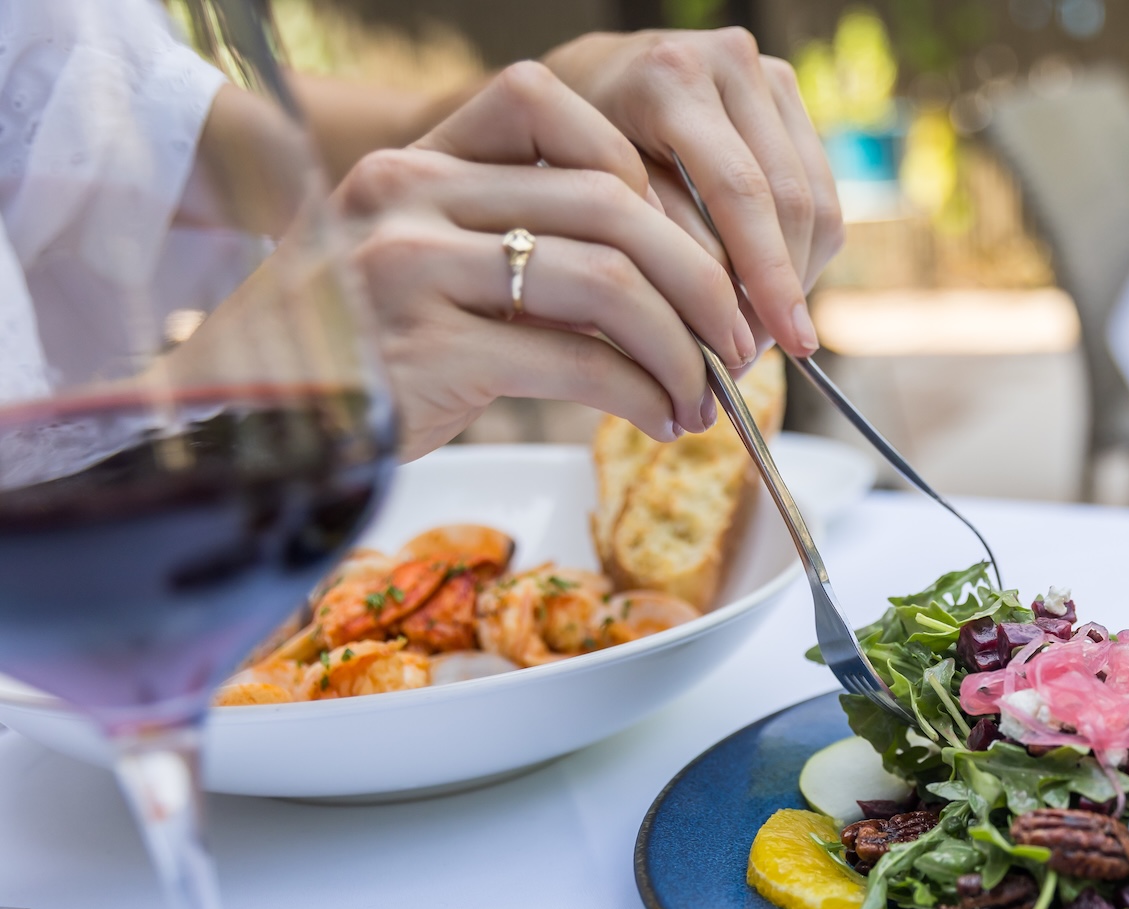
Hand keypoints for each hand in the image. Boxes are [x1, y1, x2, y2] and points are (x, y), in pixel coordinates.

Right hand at [329, 62, 755, 457]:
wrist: (243, 430)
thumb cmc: (351, 358)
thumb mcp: (421, 271)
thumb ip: (512, 244)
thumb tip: (660, 276)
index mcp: (415, 158)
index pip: (557, 109)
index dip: (650, 177)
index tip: (697, 247)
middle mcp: (408, 193)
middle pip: (611, 203)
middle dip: (700, 276)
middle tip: (736, 338)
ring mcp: (411, 267)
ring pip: (608, 282)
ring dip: (680, 347)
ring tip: (704, 395)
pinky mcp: (426, 350)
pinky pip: (576, 362)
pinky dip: (641, 395)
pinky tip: (660, 419)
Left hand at [544, 28, 843, 358]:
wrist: (581, 88)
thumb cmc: (569, 150)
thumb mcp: (593, 198)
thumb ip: (660, 243)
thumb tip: (728, 319)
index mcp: (671, 78)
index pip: (741, 191)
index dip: (767, 276)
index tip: (782, 346)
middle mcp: (729, 62)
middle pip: (791, 200)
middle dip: (782, 289)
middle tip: (758, 354)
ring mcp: (766, 73)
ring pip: (817, 203)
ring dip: (797, 277)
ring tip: (761, 331)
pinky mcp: (788, 96)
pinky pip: (820, 193)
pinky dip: (800, 252)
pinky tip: (767, 290)